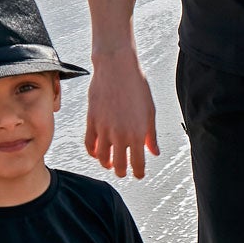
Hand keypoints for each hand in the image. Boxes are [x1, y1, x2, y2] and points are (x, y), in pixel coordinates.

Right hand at [85, 47, 158, 178]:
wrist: (117, 67)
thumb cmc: (136, 86)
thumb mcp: (150, 111)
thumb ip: (151, 135)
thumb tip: (154, 152)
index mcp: (137, 133)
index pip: (138, 163)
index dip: (138, 173)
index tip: (139, 175)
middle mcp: (120, 134)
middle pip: (119, 165)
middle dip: (122, 171)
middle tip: (124, 171)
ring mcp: (104, 129)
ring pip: (102, 157)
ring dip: (106, 164)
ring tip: (110, 164)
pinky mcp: (91, 121)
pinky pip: (89, 144)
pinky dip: (93, 152)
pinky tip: (97, 152)